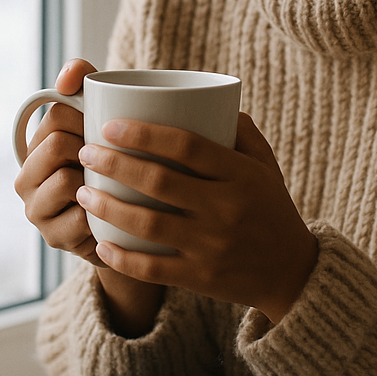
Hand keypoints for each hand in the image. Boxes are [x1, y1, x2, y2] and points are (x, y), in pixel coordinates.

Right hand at [14, 58, 101, 263]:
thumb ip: (82, 81)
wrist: (127, 220)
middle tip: (110, 160)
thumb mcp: (100, 118)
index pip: (57, 115)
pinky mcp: (53, 238)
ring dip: (96, 181)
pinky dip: (102, 214)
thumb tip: (67, 77)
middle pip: (57, 144)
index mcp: (34, 146)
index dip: (88, 119)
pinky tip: (111, 213)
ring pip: (66, 179)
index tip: (104, 132)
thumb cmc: (113, 162)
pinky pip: (81, 218)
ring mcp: (35, 210)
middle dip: (90, 148)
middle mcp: (25, 178)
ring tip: (109, 185)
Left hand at [75, 113, 318, 323]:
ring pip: (149, 224)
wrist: (292, 272)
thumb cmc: (271, 207)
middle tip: (86, 153)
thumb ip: (240, 129)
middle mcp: (226, 208)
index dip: (145, 134)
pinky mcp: (201, 277)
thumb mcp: (265, 164)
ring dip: (109, 207)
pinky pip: (153, 269)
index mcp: (240, 174)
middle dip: (115, 165)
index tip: (111, 125)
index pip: (187, 146)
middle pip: (160, 181)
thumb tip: (205, 98)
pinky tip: (101, 244)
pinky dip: (122, 258)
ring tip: (83, 191)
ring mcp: (212, 245)